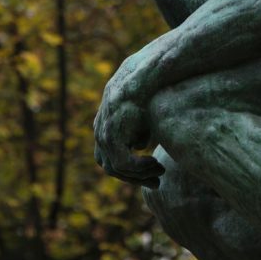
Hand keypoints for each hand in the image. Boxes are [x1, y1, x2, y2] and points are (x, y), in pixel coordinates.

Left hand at [93, 64, 163, 187]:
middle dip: (133, 177)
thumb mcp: (142, 116)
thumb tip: (139, 146)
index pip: (110, 157)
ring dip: (138, 175)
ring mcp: (103, 134)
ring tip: (160, 171)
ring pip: (115, 168)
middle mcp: (100, 131)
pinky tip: (156, 164)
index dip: (129, 169)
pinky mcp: (111, 136)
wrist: (146, 77)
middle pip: (110, 166)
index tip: (150, 172)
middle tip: (156, 183)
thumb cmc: (149, 91)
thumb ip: (138, 132)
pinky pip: (122, 163)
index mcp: (105, 126)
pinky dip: (139, 168)